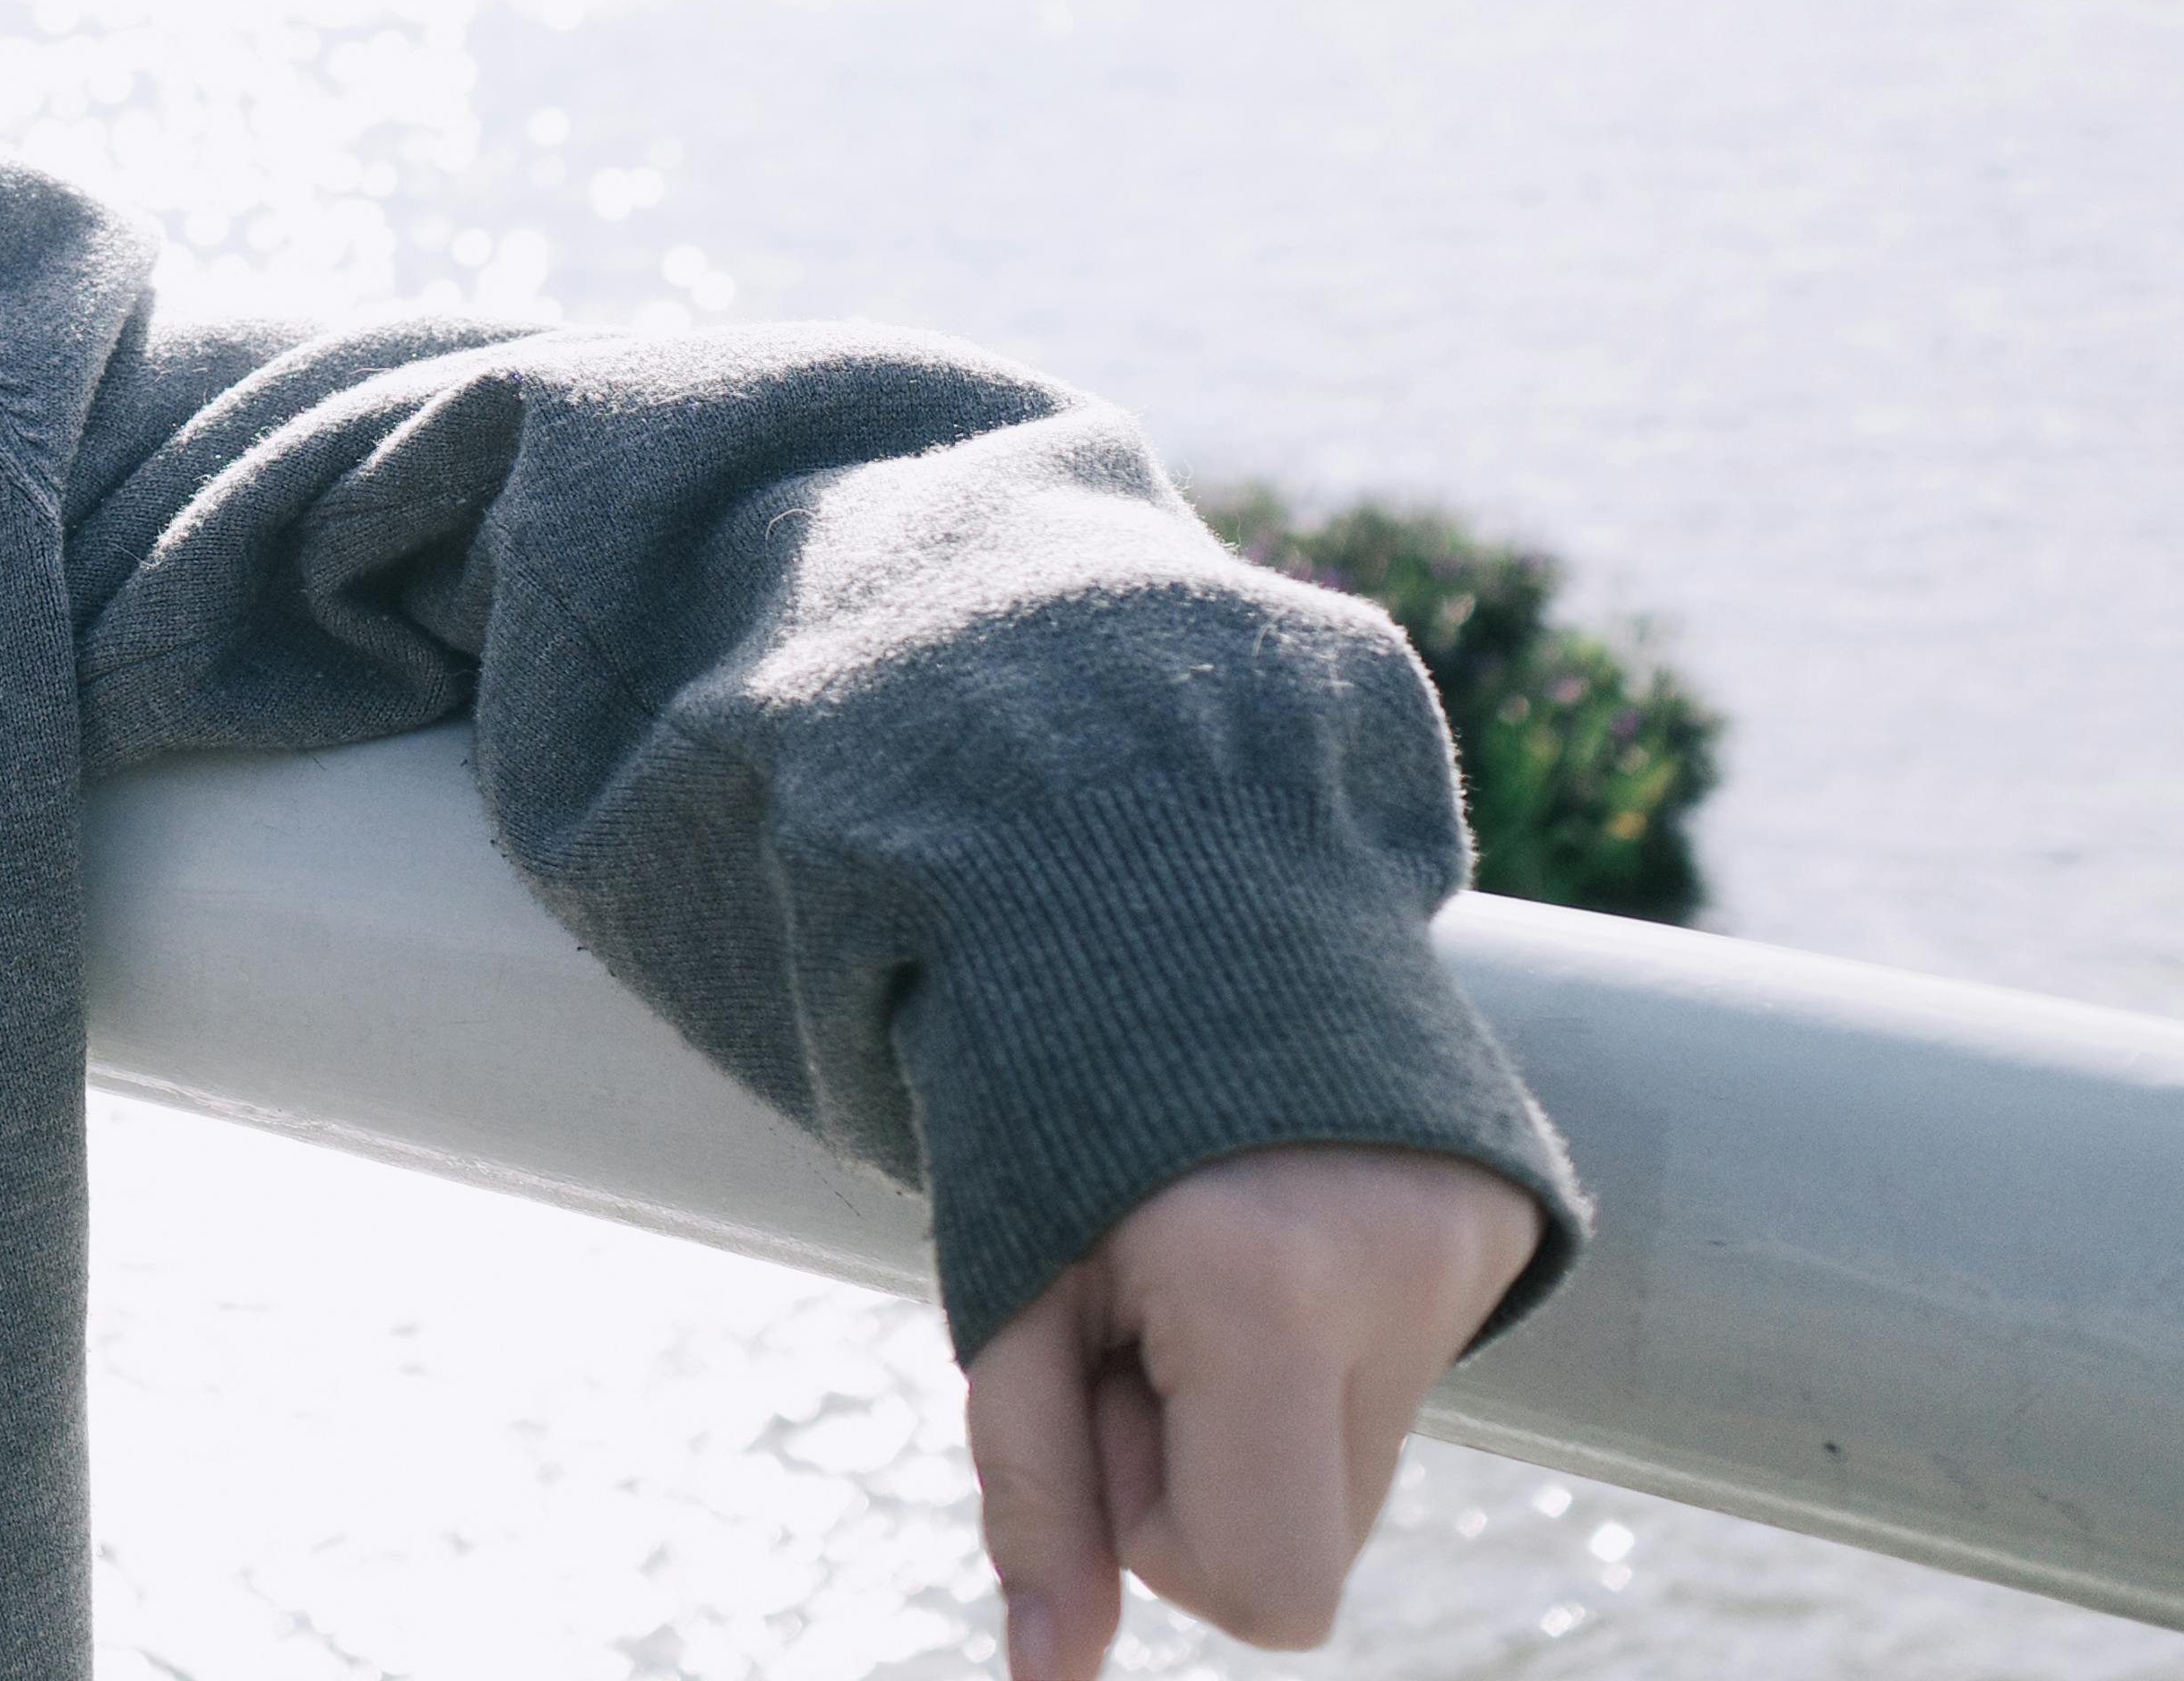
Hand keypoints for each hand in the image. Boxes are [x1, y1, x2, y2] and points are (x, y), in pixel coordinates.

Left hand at [964, 1141, 1545, 1678]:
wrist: (1150, 910)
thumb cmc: (1044, 1115)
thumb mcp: (1007, 1296)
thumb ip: (1034, 1495)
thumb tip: (1046, 1680)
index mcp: (1267, 1294)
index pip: (1266, 1591)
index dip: (1164, 1535)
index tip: (1110, 1392)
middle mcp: (1399, 1277)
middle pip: (1317, 1543)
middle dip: (1214, 1470)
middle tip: (1148, 1317)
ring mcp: (1473, 1250)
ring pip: (1362, 1470)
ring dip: (1269, 1411)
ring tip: (1209, 1269)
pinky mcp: (1508, 1225)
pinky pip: (1414, 1378)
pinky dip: (1333, 1345)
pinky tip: (1281, 1236)